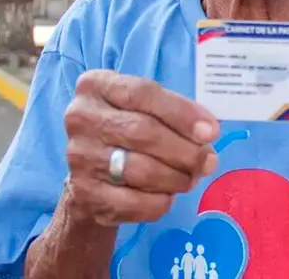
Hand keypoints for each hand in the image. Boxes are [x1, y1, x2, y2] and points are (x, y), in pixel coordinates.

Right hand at [62, 70, 220, 225]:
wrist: (93, 172)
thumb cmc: (129, 129)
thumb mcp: (147, 108)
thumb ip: (176, 113)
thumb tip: (208, 131)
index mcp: (97, 86)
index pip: (143, 94)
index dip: (182, 113)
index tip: (211, 132)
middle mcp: (80, 117)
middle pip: (142, 132)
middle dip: (185, 150)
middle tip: (209, 162)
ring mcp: (78, 156)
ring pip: (139, 169)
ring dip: (176, 177)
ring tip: (191, 178)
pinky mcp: (83, 192)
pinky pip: (131, 201)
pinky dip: (159, 202)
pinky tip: (169, 196)